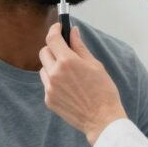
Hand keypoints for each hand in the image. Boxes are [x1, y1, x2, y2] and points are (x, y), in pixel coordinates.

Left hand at [38, 23, 127, 145]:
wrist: (102, 119)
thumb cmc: (103, 91)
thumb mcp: (95, 65)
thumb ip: (80, 47)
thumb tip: (73, 32)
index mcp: (68, 61)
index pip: (52, 38)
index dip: (54, 29)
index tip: (58, 27)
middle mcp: (55, 73)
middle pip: (44, 52)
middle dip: (53, 48)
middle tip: (65, 50)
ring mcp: (50, 88)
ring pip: (44, 68)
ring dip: (52, 65)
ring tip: (69, 73)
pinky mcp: (48, 100)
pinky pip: (47, 84)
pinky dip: (54, 81)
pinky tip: (69, 88)